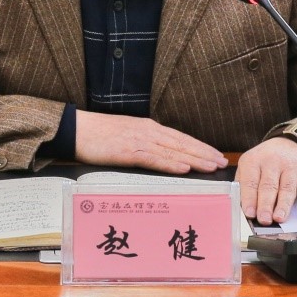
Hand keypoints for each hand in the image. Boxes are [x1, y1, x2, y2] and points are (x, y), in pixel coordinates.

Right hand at [74, 111, 227, 173]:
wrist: (75, 129)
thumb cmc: (97, 135)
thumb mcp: (126, 137)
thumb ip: (143, 144)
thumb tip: (160, 156)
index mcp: (148, 128)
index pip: (180, 138)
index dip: (199, 147)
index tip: (215, 154)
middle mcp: (147, 132)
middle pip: (182, 143)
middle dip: (204, 153)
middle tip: (221, 162)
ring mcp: (138, 140)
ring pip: (173, 151)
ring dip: (194, 159)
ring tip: (211, 166)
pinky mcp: (128, 151)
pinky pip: (154, 159)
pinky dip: (171, 164)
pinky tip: (184, 168)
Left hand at [236, 137, 296, 225]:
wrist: (288, 143)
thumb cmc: (265, 161)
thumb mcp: (249, 165)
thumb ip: (243, 184)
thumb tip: (242, 207)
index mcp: (254, 160)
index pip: (250, 182)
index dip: (250, 199)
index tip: (250, 213)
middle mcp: (273, 161)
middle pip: (268, 186)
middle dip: (266, 205)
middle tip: (264, 219)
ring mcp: (291, 166)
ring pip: (287, 188)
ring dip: (283, 205)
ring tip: (279, 218)